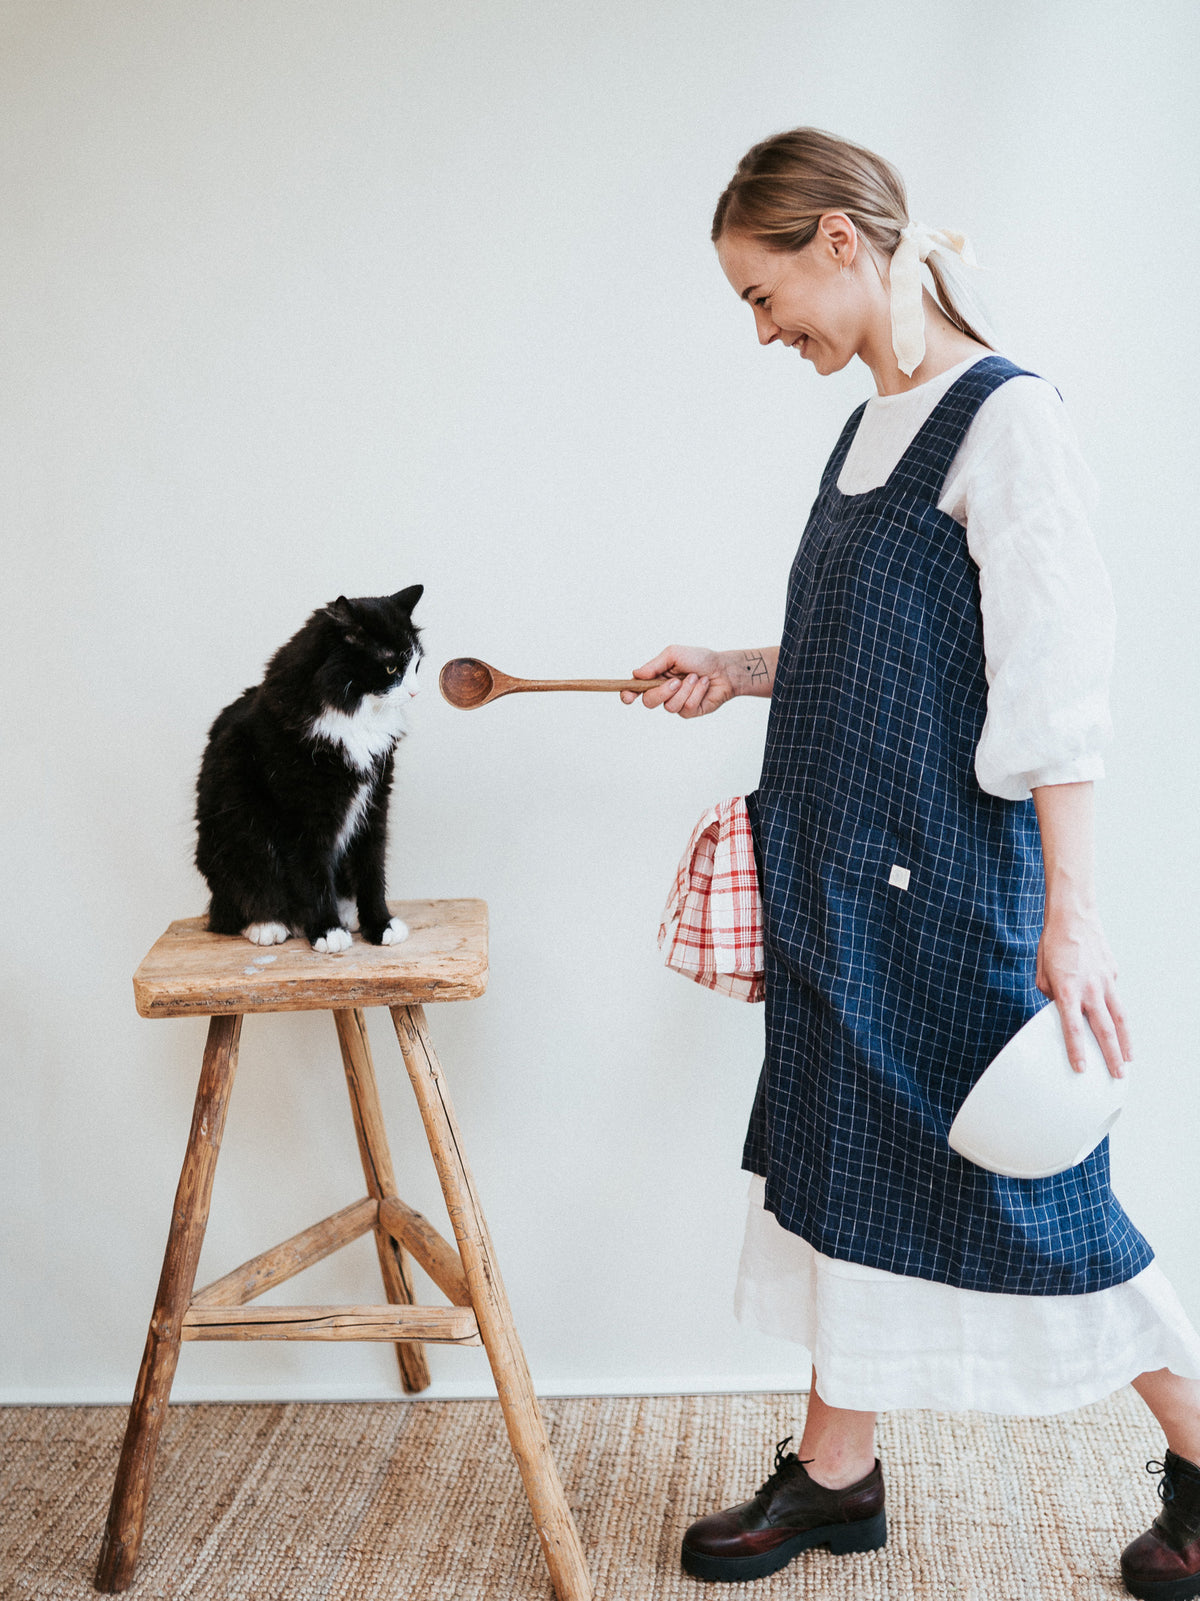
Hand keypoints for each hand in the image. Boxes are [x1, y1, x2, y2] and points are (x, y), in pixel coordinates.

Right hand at [620, 645, 733, 717]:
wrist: (724, 669)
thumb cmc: (699, 659)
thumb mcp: (674, 654)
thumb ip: (654, 665)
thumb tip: (635, 674)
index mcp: (655, 678)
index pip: (635, 689)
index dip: (628, 695)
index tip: (628, 697)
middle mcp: (663, 692)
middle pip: (649, 701)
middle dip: (662, 692)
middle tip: (676, 681)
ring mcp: (676, 703)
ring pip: (669, 706)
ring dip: (685, 690)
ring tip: (695, 678)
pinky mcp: (689, 711)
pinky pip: (686, 708)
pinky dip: (696, 693)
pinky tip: (704, 685)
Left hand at [1035, 905, 1131, 1078]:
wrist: (1074, 915)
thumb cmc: (1054, 942)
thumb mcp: (1042, 972)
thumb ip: (1050, 994)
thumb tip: (1057, 1009)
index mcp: (1067, 989)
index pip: (1073, 1027)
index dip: (1077, 1050)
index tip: (1081, 1069)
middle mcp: (1089, 988)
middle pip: (1104, 1029)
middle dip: (1111, 1055)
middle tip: (1116, 1075)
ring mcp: (1105, 980)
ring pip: (1119, 1017)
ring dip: (1125, 1042)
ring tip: (1128, 1060)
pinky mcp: (1113, 973)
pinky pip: (1115, 997)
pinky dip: (1116, 1012)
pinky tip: (1116, 1023)